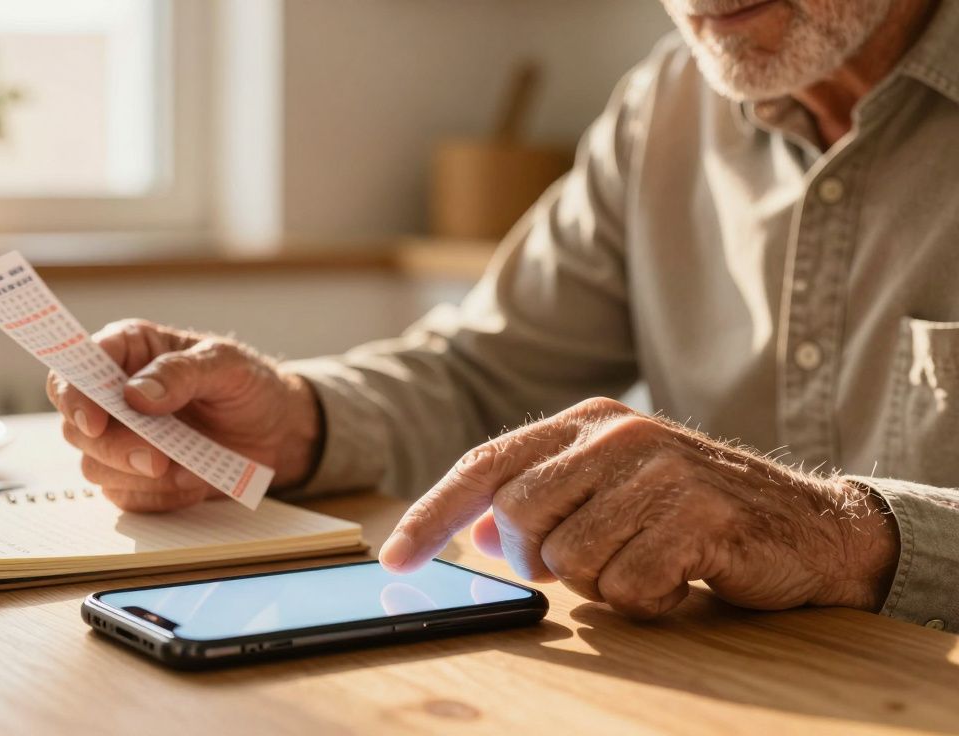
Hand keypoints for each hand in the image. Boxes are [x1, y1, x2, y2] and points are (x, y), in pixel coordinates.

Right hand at [46, 319, 320, 511]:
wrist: (276, 432)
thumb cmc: (248, 385)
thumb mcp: (226, 365)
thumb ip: (182, 373)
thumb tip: (135, 394)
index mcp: (129, 350)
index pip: (76, 366)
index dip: (74, 393)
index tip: (95, 421)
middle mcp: (114, 393)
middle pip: (76, 425)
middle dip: (113, 447)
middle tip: (156, 459)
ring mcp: (121, 438)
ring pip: (94, 465)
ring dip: (139, 475)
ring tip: (190, 469)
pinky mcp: (133, 477)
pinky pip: (125, 496)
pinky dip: (159, 495)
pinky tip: (192, 481)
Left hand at [379, 397, 900, 617]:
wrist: (808, 526)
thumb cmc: (694, 513)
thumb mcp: (611, 491)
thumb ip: (544, 501)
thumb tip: (475, 529)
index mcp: (585, 422)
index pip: (485, 465)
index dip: (433, 514)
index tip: (395, 557)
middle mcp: (616, 434)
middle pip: (518, 517)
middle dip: (543, 559)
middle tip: (597, 559)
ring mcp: (659, 468)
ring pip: (571, 560)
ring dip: (606, 583)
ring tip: (652, 560)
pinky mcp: (697, 512)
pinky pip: (628, 586)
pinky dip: (649, 601)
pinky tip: (682, 578)